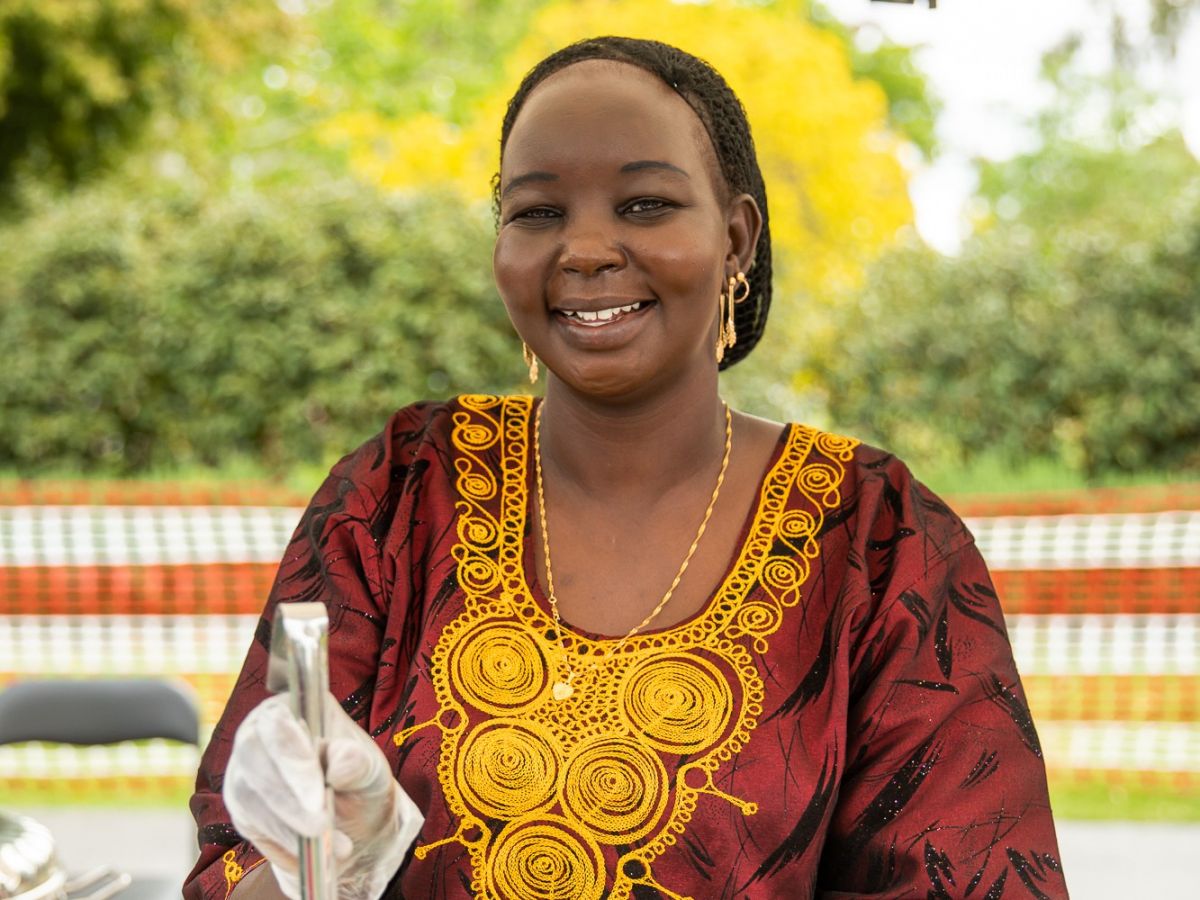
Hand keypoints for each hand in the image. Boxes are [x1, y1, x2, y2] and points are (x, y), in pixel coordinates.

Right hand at [224, 693, 423, 899]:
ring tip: (332, 843)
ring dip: (289, 826)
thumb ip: (355, 761)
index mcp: (289, 708)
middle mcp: (257, 734)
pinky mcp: (242, 808)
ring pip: (250, 797)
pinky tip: (312, 852)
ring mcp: (244, 772)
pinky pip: (254, 826)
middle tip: (322, 825)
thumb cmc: (357, 776)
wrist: (352, 815)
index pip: (277, 724)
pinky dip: (284, 843)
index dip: (292, 757)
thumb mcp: (368, 766)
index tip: (317, 792)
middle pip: (254, 759)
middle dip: (289, 798)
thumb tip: (336, 770)